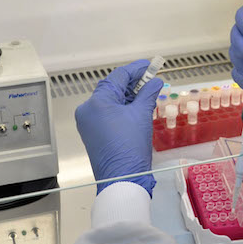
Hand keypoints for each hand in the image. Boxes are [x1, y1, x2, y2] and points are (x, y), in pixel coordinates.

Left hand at [75, 60, 162, 194]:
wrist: (123, 178)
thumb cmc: (129, 148)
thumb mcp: (141, 115)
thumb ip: (148, 93)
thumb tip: (155, 82)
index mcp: (96, 102)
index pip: (117, 77)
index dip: (136, 69)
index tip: (149, 65)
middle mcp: (87, 110)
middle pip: (112, 88)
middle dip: (133, 83)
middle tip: (152, 79)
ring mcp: (88, 122)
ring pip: (110, 101)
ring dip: (128, 96)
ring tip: (147, 93)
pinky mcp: (92, 133)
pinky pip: (107, 113)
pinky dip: (121, 108)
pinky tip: (137, 107)